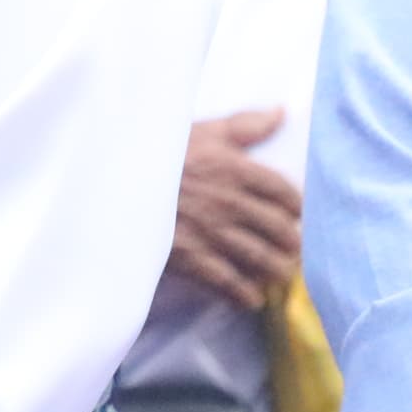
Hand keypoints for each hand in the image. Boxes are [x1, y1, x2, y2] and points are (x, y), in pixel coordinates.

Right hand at [166, 108, 300, 309]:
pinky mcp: (193, 259)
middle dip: (291, 241)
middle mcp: (230, 203)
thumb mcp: (202, 131)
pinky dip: (245, 294)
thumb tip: (281, 113)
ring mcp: (212, 233)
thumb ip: (244, 125)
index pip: (281, 191)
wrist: (114, 184)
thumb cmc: (159, 153)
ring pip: (260, 258)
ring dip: (276, 269)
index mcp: (234, 168)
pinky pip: (229, 282)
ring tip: (281, 273)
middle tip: (294, 248)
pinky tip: (252, 297)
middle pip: (277, 228)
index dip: (295, 205)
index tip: (297, 213)